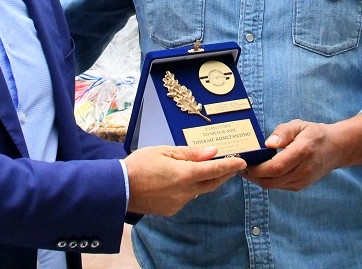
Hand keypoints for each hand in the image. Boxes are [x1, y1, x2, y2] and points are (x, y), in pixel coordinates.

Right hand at [124, 146, 244, 215]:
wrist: (119, 188)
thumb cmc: (140, 164)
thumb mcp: (164, 151)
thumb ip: (190, 153)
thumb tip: (212, 152)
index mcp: (185, 174)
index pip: (214, 170)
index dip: (230, 166)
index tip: (242, 162)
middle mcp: (185, 191)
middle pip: (211, 183)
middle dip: (224, 175)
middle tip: (233, 167)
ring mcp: (179, 203)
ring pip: (198, 191)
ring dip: (204, 181)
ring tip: (205, 170)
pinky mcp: (171, 210)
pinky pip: (185, 198)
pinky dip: (188, 189)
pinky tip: (180, 181)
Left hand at [242, 114, 361, 191]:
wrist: (335, 149)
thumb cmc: (314, 134)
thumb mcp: (298, 125)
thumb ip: (283, 132)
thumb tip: (268, 143)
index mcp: (302, 153)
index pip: (275, 167)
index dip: (257, 168)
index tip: (244, 161)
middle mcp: (303, 170)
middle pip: (271, 180)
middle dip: (252, 175)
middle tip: (240, 165)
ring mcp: (303, 181)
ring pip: (273, 185)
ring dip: (258, 179)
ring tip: (247, 167)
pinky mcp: (300, 186)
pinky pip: (279, 186)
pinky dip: (267, 180)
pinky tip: (260, 171)